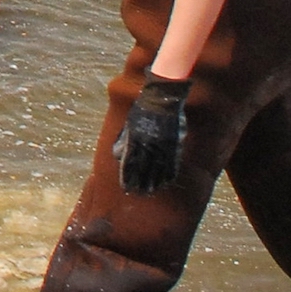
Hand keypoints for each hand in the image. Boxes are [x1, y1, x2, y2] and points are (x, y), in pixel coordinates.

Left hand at [114, 75, 189, 193]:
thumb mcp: (129, 124)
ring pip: (157, 169)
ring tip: (151, 191)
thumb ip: (124, 140)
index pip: (129, 163)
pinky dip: (169, 173)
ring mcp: (162, 145)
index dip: (128, 177)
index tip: (126, 187)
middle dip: (140, 183)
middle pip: (143, 169)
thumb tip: (116, 155)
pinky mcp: (173, 144)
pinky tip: (167, 181)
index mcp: (134, 139)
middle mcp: (147, 144)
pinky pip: (172, 162)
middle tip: (139, 193)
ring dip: (154, 182)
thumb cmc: (143, 110)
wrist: (161, 97)